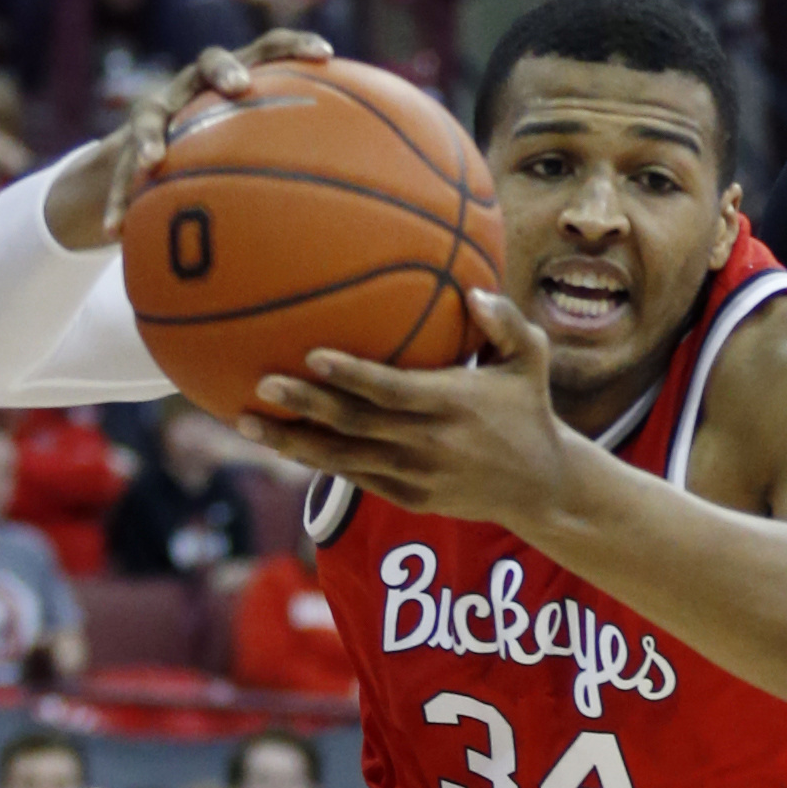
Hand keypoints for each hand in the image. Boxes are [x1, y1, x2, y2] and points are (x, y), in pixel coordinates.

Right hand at [46, 29, 333, 248]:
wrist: (144, 162)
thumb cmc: (218, 159)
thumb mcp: (253, 155)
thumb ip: (297, 161)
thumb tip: (366, 197)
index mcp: (232, 83)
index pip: (267, 50)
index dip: (293, 46)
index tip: (327, 54)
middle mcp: (192, 87)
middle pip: (208, 62)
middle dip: (225, 71)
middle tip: (240, 88)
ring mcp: (155, 112)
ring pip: (147, 116)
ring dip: (151, 136)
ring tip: (153, 161)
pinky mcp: (122, 149)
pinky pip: (118, 175)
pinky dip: (118, 202)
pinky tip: (115, 232)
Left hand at [241, 291, 573, 527]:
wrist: (541, 488)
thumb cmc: (529, 409)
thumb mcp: (530, 360)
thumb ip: (505, 322)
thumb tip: (473, 290)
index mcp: (453, 404)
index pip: (393, 390)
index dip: (352, 376)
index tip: (313, 356)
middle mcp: (428, 443)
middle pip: (356, 425)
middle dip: (306, 406)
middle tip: (262, 384)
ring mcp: (414, 475)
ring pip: (342, 459)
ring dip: (292, 442)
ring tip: (244, 421)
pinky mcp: (407, 497)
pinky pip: (352, 476)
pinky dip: (315, 460)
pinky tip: (278, 441)